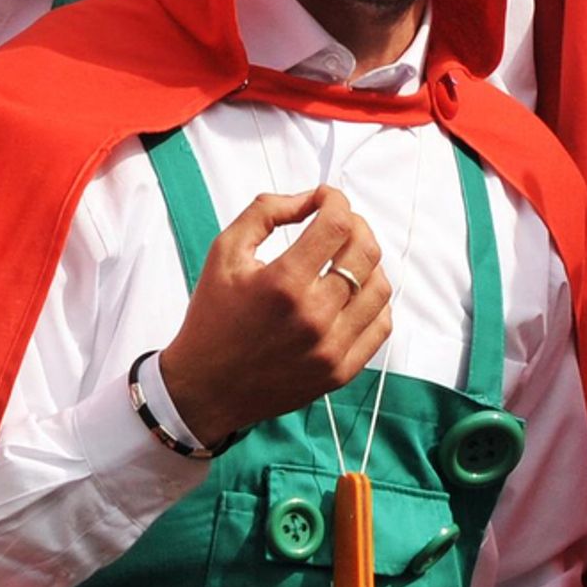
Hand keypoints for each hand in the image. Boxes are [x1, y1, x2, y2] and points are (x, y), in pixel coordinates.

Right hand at [159, 184, 391, 450]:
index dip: (335, 199)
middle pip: (365, 252)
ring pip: (380, 288)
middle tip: (338, 224)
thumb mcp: (225, 252)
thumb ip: (266, 212)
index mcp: (283, 284)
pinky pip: (381, 326)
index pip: (337, 224)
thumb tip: (310, 199)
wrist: (205, 388)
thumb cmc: (213, 317)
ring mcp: (331, 349)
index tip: (324, 198)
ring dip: (368, 263)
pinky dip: (374, 302)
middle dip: (355, 225)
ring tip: (345, 259)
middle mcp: (313, 317)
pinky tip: (352, 294)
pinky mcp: (340, 372)